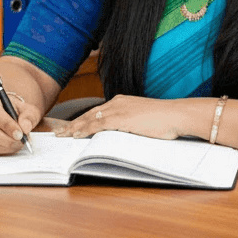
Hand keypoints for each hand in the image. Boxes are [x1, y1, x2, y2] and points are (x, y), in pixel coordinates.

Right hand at [0, 89, 42, 155]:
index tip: (19, 134)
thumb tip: (25, 128)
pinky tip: (7, 147)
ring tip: (16, 145)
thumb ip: (28, 116)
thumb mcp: (24, 107)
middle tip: (20, 142)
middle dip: (6, 139)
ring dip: (2, 147)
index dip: (7, 125)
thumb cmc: (11, 109)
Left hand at [53, 95, 191, 140]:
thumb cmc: (166, 119)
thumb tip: (121, 135)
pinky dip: (85, 130)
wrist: (177, 115)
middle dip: (73, 123)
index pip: (97, 112)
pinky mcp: (122, 118)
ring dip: (75, 128)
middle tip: (60, 132)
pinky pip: (98, 124)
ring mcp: (119, 109)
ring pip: (90, 119)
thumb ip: (130, 125)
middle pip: (90, 114)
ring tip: (63, 136)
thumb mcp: (143, 121)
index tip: (72, 126)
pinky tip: (76, 135)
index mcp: (123, 101)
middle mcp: (118, 102)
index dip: (83, 119)